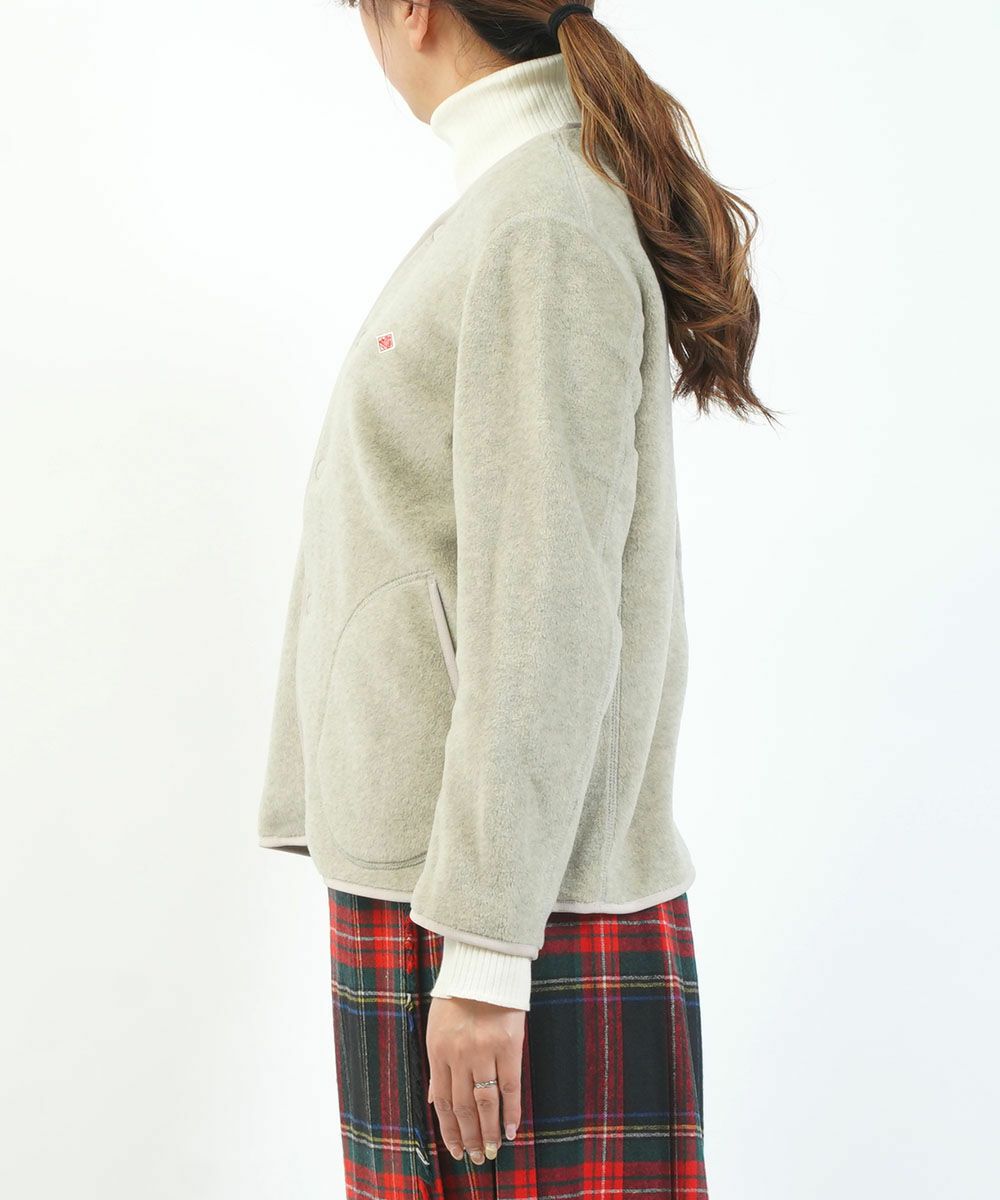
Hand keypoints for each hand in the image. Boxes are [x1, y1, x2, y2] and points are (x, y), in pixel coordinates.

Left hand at [425, 995, 524, 1163]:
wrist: (483, 966)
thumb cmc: (459, 997)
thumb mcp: (437, 1029)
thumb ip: (438, 1066)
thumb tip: (435, 1100)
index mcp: (438, 1052)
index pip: (444, 1101)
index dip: (450, 1130)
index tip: (457, 1149)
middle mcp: (459, 1056)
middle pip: (464, 1107)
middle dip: (470, 1137)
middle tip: (478, 1157)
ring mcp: (484, 1051)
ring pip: (486, 1103)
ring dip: (490, 1131)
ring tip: (493, 1150)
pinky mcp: (508, 1045)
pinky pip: (510, 1086)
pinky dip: (511, 1111)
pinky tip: (513, 1128)